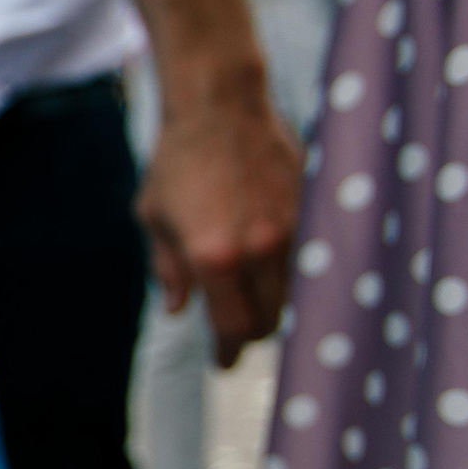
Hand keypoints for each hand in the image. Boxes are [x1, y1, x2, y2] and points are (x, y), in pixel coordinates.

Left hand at [138, 81, 299, 366]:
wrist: (220, 106)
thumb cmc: (177, 161)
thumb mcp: (153, 217)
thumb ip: (168, 269)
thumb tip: (177, 311)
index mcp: (214, 256)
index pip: (233, 328)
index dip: (227, 352)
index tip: (223, 362)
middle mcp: (260, 248)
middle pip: (272, 320)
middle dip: (253, 332)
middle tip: (237, 332)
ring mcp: (294, 229)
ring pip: (300, 295)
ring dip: (280, 307)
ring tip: (259, 303)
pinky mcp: (314, 209)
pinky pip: (314, 261)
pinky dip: (300, 275)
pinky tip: (283, 272)